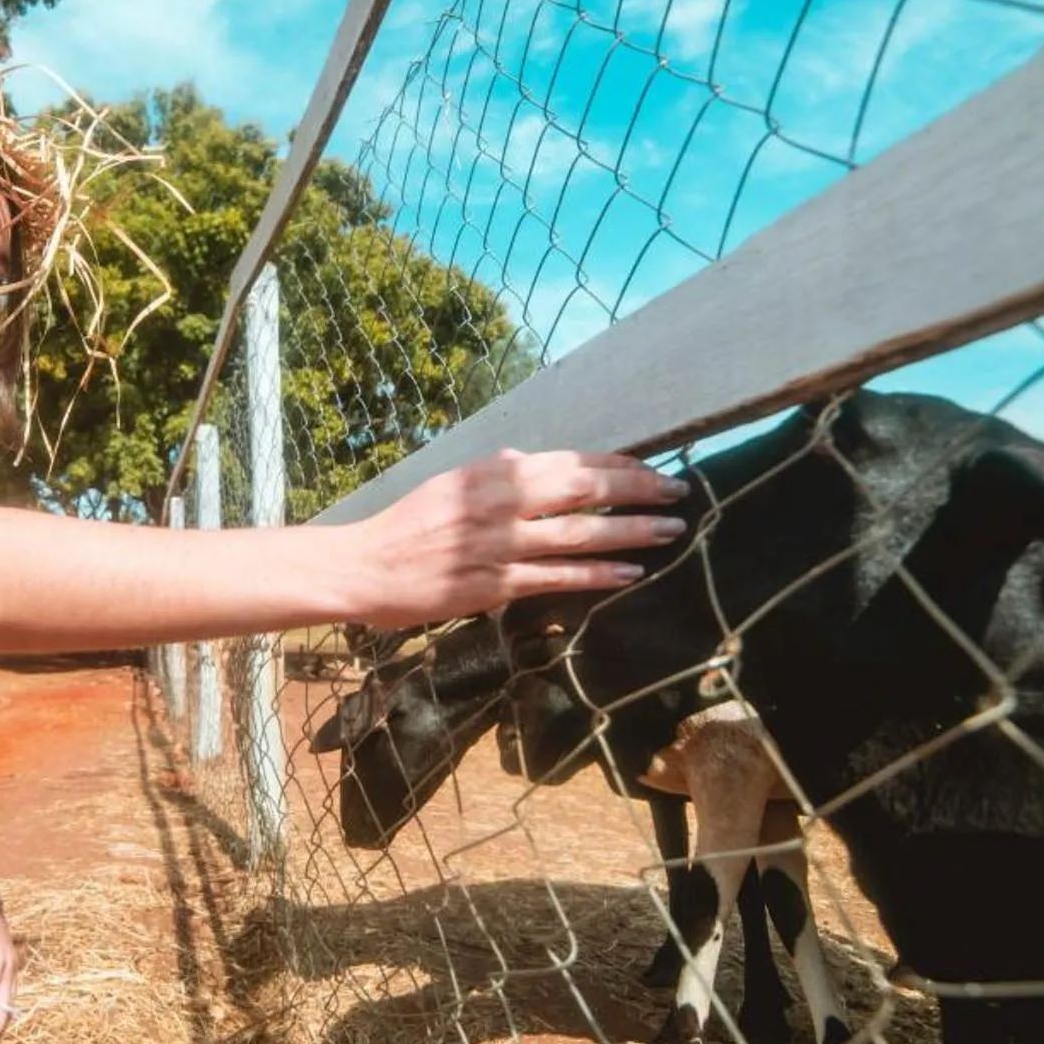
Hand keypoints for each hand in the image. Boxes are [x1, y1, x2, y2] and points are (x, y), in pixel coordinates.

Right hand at [348, 449, 686, 629]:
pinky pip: (558, 577)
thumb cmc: (407, 524)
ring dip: (630, 530)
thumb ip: (492, 472)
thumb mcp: (450, 483)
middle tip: (678, 491)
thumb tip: (524, 459)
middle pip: (584, 489)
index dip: (616, 463)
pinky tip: (630, 572)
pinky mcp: (496, 584)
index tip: (652, 466)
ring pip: (580, 533)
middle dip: (637, 488)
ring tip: (670, 530)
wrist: (365, 567)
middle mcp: (501, 501)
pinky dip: (597, 573)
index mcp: (492, 472)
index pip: (569, 460)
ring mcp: (501, 543)